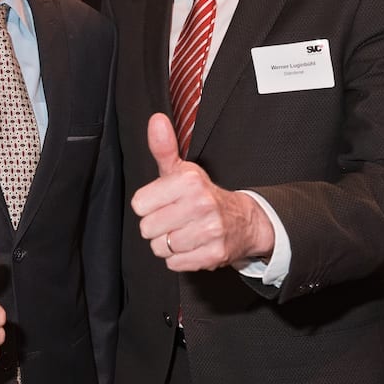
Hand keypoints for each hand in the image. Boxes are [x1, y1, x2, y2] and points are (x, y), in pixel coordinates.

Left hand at [129, 113, 273, 270]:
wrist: (244, 220)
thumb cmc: (203, 195)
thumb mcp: (183, 170)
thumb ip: (164, 147)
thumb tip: (156, 120)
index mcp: (189, 181)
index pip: (139, 204)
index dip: (149, 205)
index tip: (164, 202)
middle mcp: (201, 204)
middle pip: (147, 228)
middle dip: (157, 226)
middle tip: (174, 218)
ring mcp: (210, 231)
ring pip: (160, 247)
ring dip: (168, 243)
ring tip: (184, 232)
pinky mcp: (214, 254)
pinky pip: (175, 263)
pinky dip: (180, 258)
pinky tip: (192, 245)